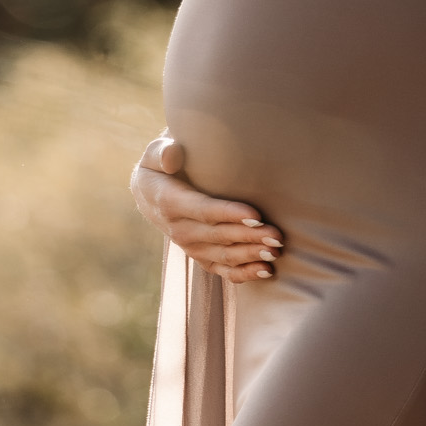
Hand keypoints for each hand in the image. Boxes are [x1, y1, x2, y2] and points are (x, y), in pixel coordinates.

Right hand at [130, 134, 282, 282]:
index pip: (204, 211)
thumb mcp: (154, 154)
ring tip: (276, 251)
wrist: (149, 196)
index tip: (256, 214)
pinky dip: (244, 273)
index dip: (230, 213)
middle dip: (250, 236)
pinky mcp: (200, 257)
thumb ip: (163, 152)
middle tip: (277, 235)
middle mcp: (180, 230)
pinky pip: (222, 270)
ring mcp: (190, 247)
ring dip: (251, 255)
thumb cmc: (160, 168)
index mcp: (171, 203)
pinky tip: (266, 270)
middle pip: (220, 236)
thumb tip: (171, 157)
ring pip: (224, 256)